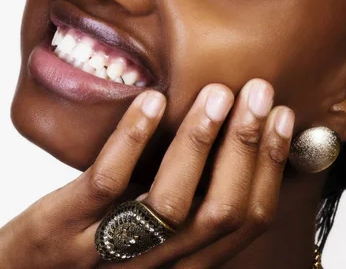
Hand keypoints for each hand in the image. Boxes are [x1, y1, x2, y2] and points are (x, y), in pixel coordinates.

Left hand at [103, 78, 293, 268]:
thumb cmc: (89, 247)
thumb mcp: (146, 231)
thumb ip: (182, 198)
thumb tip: (227, 143)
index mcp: (182, 260)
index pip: (245, 222)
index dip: (270, 167)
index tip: (281, 117)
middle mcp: (156, 264)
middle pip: (218, 212)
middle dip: (246, 147)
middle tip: (258, 93)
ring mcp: (108, 250)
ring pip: (170, 203)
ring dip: (199, 142)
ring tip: (216, 94)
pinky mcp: (64, 229)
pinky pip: (107, 183)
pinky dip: (133, 138)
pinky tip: (152, 101)